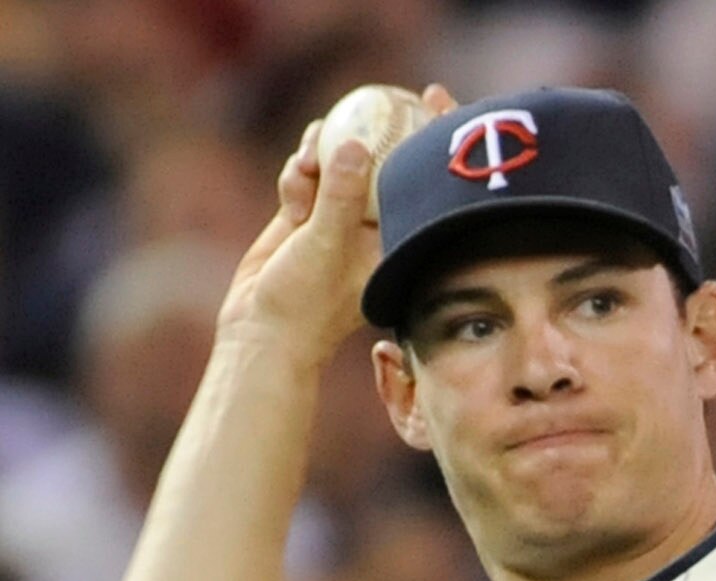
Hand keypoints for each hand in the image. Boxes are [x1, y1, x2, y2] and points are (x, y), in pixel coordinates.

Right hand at [217, 83, 455, 365]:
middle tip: (379, 94)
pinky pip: (310, 173)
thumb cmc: (303, 302)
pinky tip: (292, 192)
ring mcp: (341, 220)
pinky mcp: (310, 215)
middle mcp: (372, 229)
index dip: (430, 141)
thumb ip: (338, 195)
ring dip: (322, 154)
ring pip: (341, 162)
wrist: (262, 329)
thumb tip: (352, 146)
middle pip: (384, 163)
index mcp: (393, 240)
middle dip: (378, 127)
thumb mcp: (324, 245)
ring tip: (307, 165)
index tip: (433, 100)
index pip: (420, 183)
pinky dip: (298, 173)